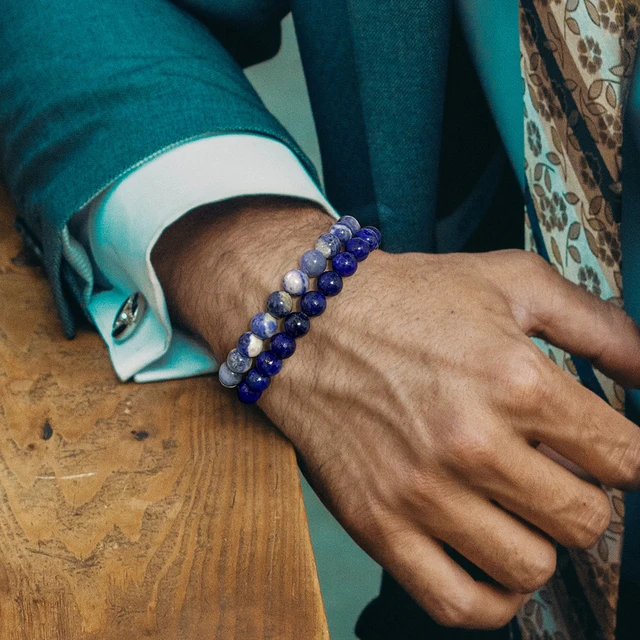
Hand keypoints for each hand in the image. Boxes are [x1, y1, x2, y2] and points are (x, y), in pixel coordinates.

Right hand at [153, 197, 639, 629]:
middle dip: (585, 495)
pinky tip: (492, 561)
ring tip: (516, 504)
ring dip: (539, 538)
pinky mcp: (378, 524)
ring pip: (531, 566)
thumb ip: (599, 325)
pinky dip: (492, 599)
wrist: (310, 321)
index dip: (625, 455)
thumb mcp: (510, 282)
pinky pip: (456, 602)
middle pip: (586, 519)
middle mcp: (471, 444)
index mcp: (514, 380)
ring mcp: (421, 493)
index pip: (624, 458)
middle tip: (555, 470)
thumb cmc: (406, 299)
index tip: (604, 449)